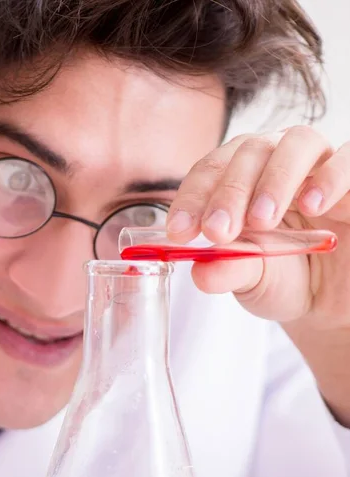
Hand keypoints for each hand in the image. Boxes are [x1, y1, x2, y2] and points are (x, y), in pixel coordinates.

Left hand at [167, 126, 349, 422]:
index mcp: (241, 179)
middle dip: (229, 193)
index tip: (179, 232)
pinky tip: (312, 204)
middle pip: (250, 152)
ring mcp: (319, 165)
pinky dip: (329, 177)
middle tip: (217, 231)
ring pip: (297, 142)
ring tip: (261, 221)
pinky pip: (348, 160)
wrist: (331, 299)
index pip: (211, 172)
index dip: (192, 198)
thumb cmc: (287, 279)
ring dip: (275, 180)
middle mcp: (277, 162)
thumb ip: (229, 270)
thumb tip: (201, 271)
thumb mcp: (253, 280)